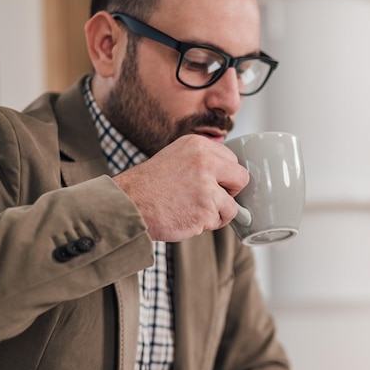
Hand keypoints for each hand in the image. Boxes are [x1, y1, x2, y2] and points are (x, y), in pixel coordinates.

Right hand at [114, 134, 248, 241]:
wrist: (128, 205)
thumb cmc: (150, 186)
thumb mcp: (177, 157)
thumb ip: (203, 161)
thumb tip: (231, 176)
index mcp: (198, 145)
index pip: (232, 161)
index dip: (224, 177)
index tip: (209, 183)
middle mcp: (205, 162)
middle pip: (242, 178)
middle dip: (230, 193)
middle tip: (209, 199)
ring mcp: (207, 186)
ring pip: (232, 205)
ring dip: (217, 212)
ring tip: (192, 210)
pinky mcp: (206, 210)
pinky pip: (220, 221)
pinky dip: (207, 224)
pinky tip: (187, 217)